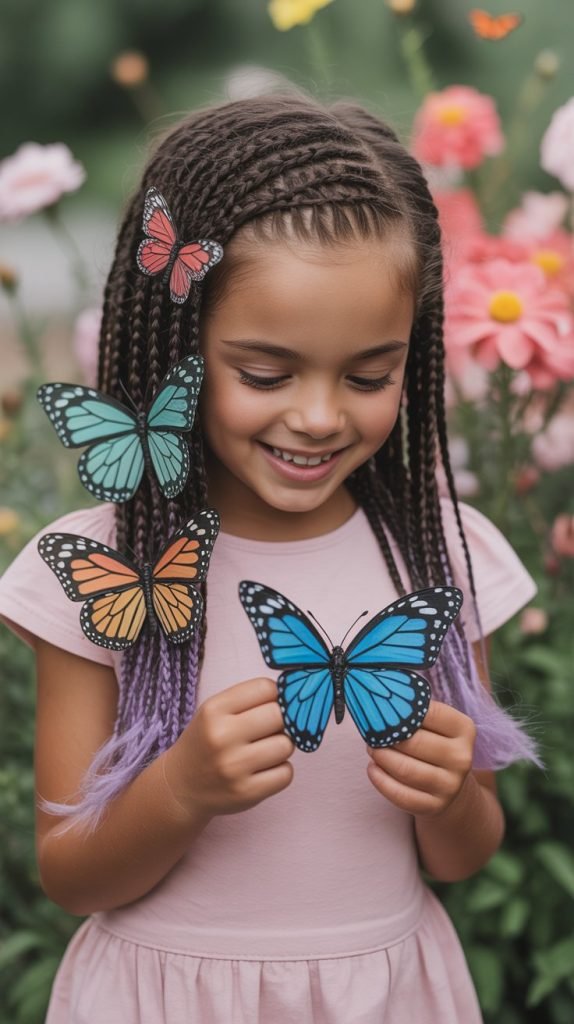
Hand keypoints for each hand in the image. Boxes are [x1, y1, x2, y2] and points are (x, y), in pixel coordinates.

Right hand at [165, 677, 294, 819]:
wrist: (181, 787)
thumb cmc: (206, 742)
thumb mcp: (214, 711)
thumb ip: (249, 699)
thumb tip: (293, 697)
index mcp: (214, 710)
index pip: (265, 688)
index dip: (275, 695)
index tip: (269, 704)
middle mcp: (222, 736)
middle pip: (280, 715)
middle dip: (281, 721)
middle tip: (269, 729)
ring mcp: (234, 767)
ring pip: (287, 745)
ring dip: (281, 747)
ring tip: (264, 751)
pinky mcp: (247, 793)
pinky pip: (286, 773)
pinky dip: (281, 771)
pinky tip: (264, 770)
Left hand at [366, 700, 476, 816]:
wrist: (450, 783)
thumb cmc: (434, 742)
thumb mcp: (435, 723)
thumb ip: (415, 707)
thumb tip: (380, 691)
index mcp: (464, 729)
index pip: (427, 712)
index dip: (399, 709)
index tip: (382, 707)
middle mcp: (462, 757)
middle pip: (413, 743)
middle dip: (385, 736)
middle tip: (371, 732)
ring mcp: (450, 785)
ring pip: (404, 769)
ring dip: (380, 757)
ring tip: (372, 748)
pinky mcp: (435, 806)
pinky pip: (399, 794)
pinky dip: (380, 780)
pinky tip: (373, 768)